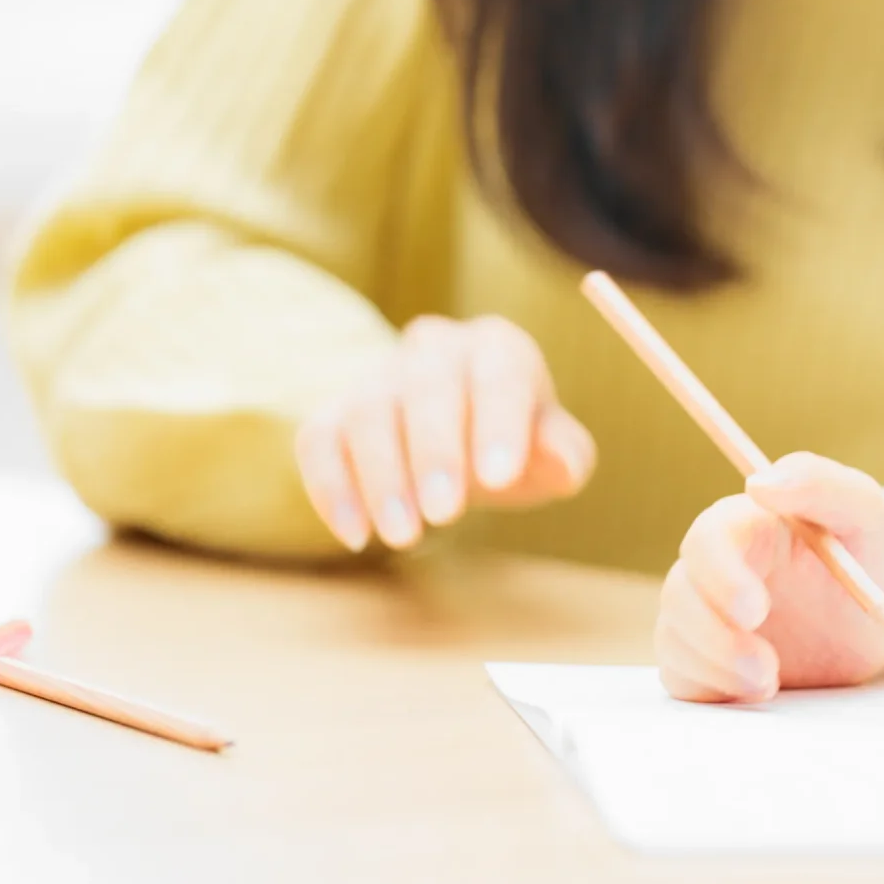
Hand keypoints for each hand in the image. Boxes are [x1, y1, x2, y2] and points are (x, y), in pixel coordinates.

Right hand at [294, 315, 596, 551]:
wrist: (461, 445)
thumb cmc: (515, 446)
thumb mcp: (552, 451)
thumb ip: (564, 454)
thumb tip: (563, 464)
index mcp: (498, 347)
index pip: (499, 372)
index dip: (498, 423)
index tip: (498, 477)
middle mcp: (435, 349)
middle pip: (427, 386)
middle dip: (434, 452)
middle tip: (445, 515)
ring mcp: (378, 375)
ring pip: (368, 412)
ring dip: (383, 478)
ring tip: (403, 536)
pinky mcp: (334, 411)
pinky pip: (318, 440)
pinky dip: (332, 488)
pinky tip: (356, 534)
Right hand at [656, 453, 883, 702]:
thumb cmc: (875, 552)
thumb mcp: (864, 509)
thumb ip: (820, 483)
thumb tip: (760, 481)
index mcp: (748, 525)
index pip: (709, 539)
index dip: (720, 574)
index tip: (755, 610)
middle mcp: (718, 568)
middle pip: (680, 593)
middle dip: (714, 634)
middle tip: (766, 669)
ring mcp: (710, 616)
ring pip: (675, 638)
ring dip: (716, 666)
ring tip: (771, 683)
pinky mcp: (711, 660)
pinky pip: (684, 677)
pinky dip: (712, 689)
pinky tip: (757, 691)